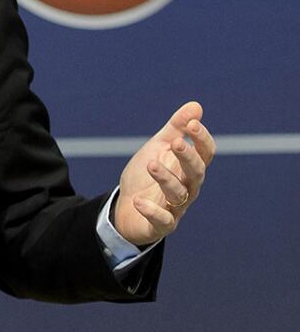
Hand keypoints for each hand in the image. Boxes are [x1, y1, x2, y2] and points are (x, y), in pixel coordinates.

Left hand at [115, 101, 215, 245]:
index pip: (206, 154)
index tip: (192, 124)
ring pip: (179, 194)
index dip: (202, 139)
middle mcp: (188, 188)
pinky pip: (162, 221)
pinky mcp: (161, 225)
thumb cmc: (148, 175)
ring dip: (166, 179)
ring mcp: (175, 207)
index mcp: (189, 168)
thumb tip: (196, 106)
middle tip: (176, 143)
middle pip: (196, 174)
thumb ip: (176, 128)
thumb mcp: (159, 147)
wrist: (125, 207)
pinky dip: (152, 211)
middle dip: (188, 158)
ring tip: (150, 164)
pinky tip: (139, 201)